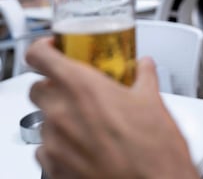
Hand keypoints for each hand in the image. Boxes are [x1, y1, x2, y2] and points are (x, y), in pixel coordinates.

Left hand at [27, 38, 197, 178]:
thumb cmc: (153, 148)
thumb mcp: (153, 101)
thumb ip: (144, 76)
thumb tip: (144, 65)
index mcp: (83, 88)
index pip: (39, 56)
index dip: (43, 48)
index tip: (54, 49)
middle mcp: (61, 113)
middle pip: (37, 88)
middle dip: (53, 85)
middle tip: (77, 89)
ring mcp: (54, 143)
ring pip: (43, 120)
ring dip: (60, 116)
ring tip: (88, 122)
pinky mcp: (54, 169)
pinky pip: (46, 149)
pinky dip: (60, 144)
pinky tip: (85, 145)